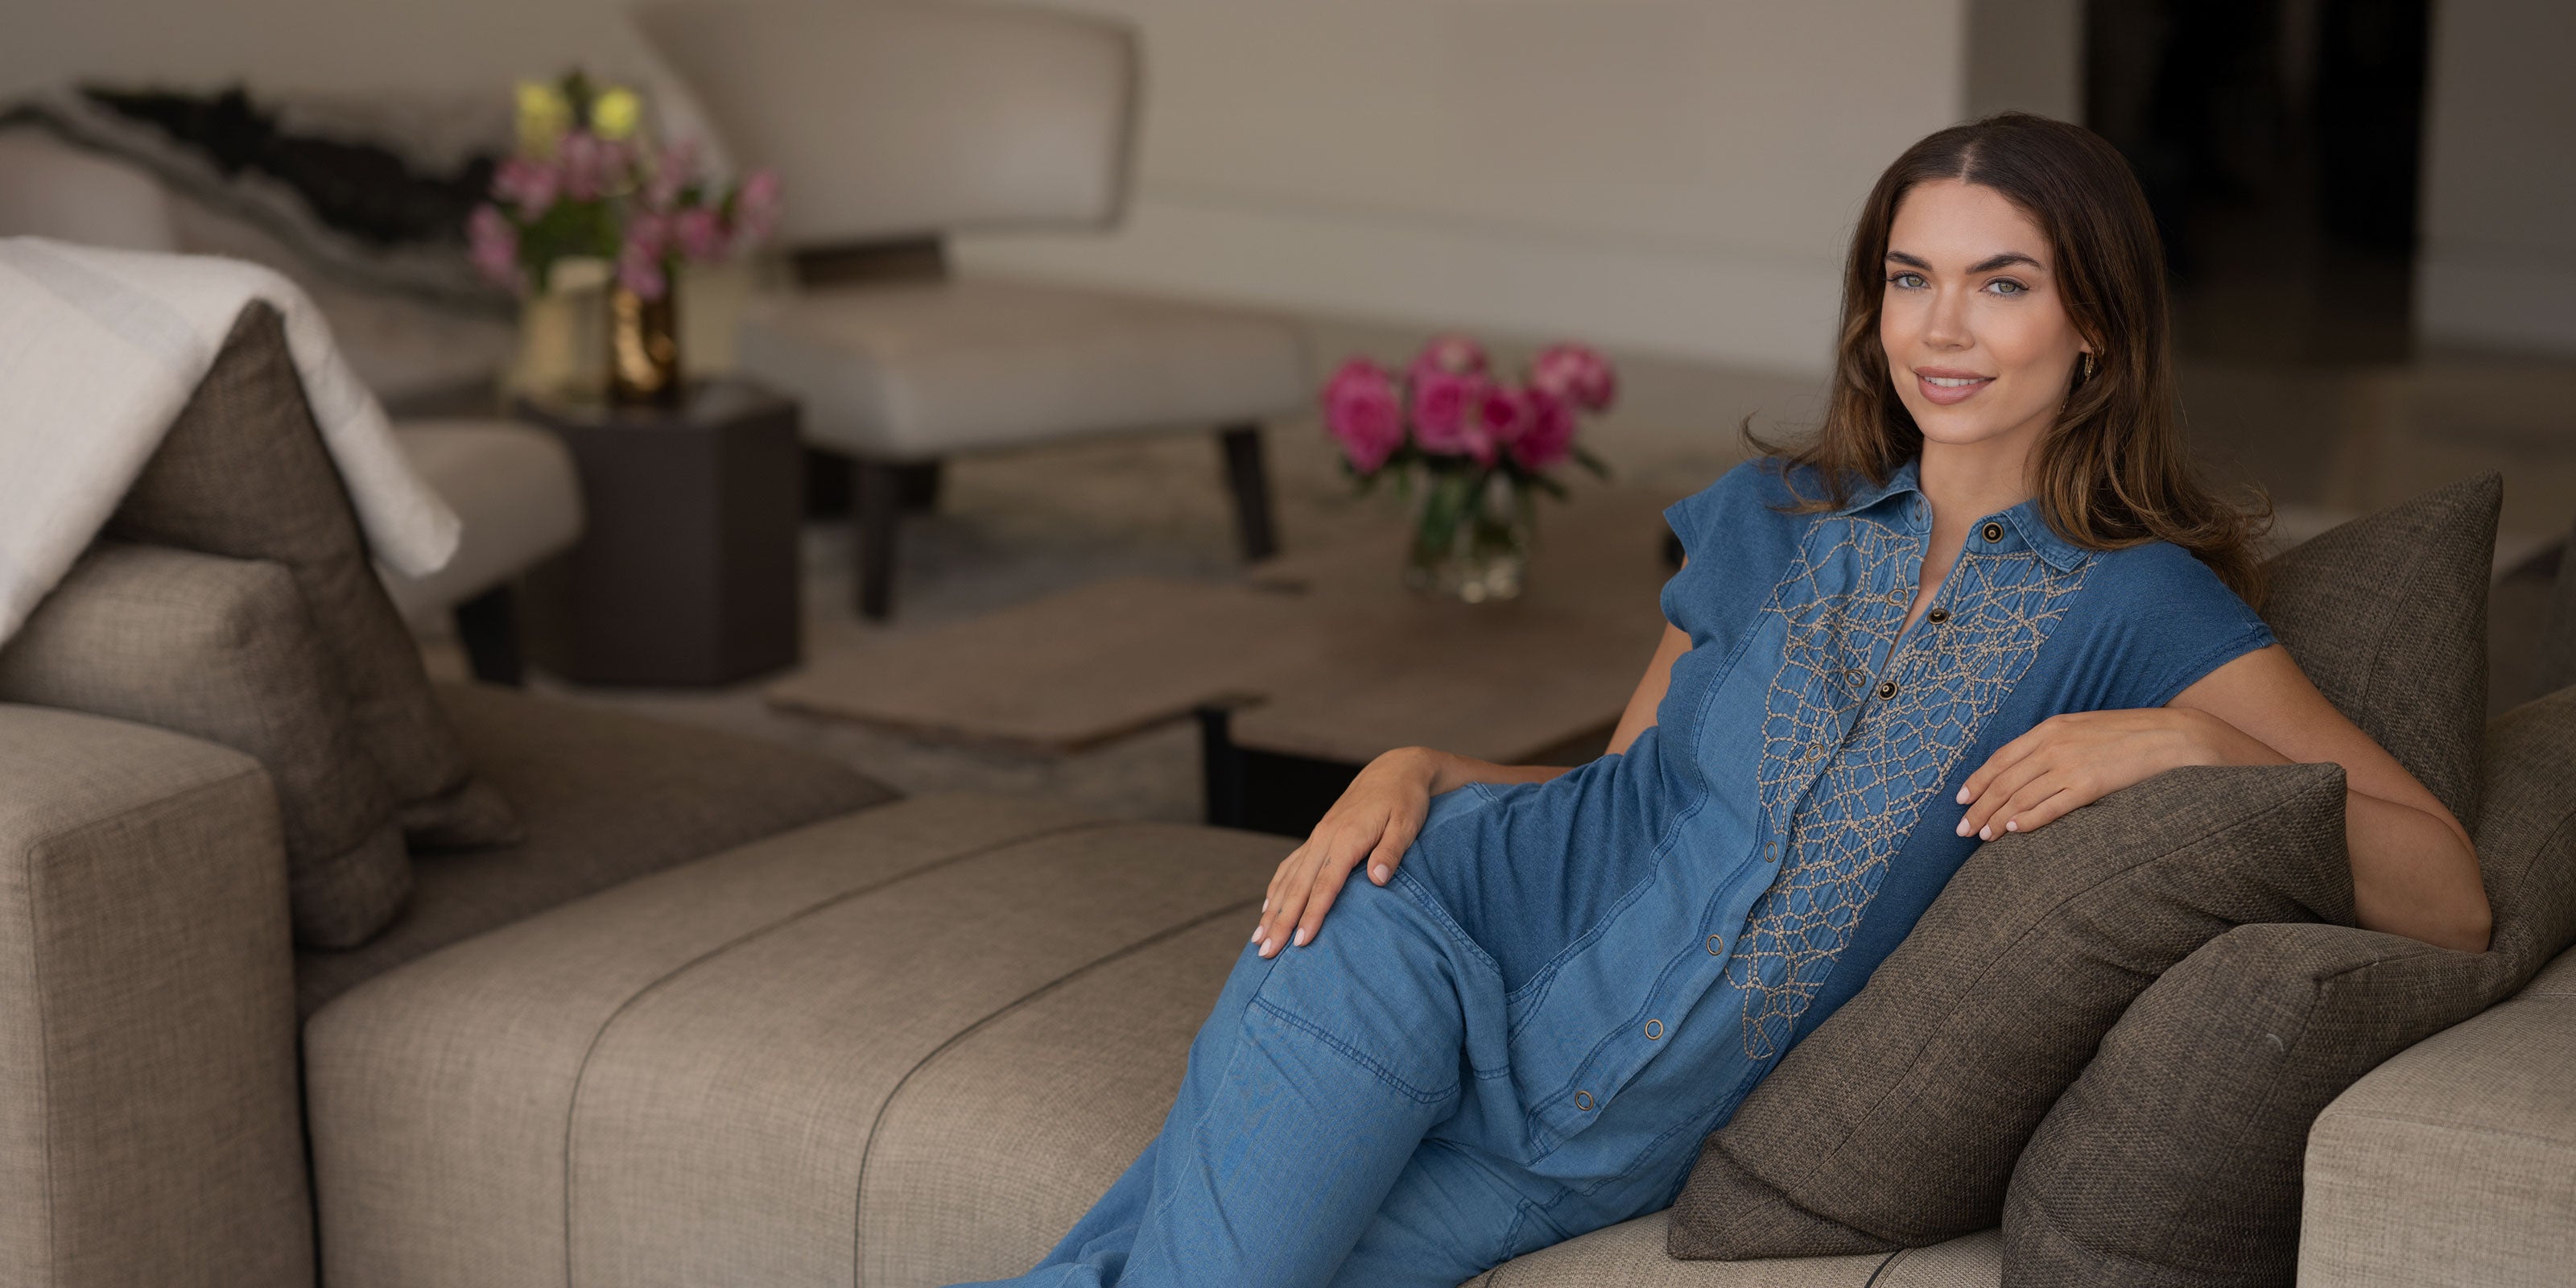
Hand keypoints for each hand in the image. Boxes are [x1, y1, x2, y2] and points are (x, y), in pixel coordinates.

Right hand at [1252, 747, 1442, 957]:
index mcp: (1346, 838)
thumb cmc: (1405, 800)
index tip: (1300, 942)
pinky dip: (1275, 890)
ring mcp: (1318, 837)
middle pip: (1298, 887)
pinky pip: (1289, 867)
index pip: (1325, 885)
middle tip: (1267, 953)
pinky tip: (1267, 909)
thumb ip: (1391, 853)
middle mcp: (1324, 838)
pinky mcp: (1318, 837)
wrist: (1394, 770)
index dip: (1312, 915)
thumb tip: (1377, 880)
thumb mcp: (1407, 825)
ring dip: (1272, 911)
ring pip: (1288, 879)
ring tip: (1258, 940)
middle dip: (1281, 922)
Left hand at [1953, 707, 2242, 840]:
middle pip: (2004, 781)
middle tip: (1962, 829)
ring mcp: (2071, 765)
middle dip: (1979, 806)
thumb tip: (2029, 769)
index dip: (1977, 780)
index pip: (2001, 758)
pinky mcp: (2090, 785)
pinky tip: (2013, 831)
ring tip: (1983, 837)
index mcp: (2051, 729)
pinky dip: (2027, 820)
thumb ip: (2055, 745)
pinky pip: (2050, 807)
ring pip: (2020, 796)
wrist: (2176, 738)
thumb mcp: (2085, 730)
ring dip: (1997, 818)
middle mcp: (2055, 745)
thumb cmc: (2131, 737)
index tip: (1960, 799)